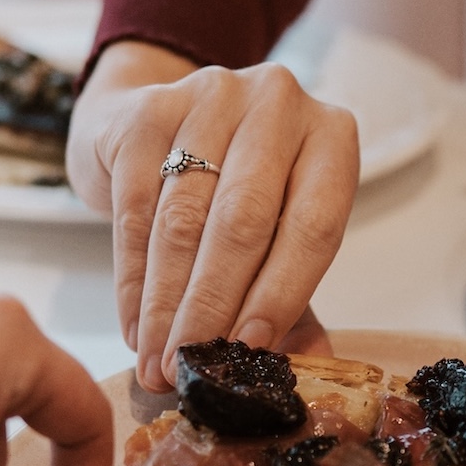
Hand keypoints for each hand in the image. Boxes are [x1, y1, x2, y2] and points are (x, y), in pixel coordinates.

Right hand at [67, 40, 357, 389]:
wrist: (157, 125)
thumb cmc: (234, 191)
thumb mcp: (279, 235)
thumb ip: (296, 299)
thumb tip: (311, 369)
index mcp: (331, 137)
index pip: (312, 226)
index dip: (280, 295)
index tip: (249, 351)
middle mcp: (277, 104)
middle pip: (242, 222)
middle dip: (212, 308)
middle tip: (191, 367)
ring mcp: (210, 96)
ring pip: (183, 219)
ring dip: (166, 304)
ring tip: (159, 362)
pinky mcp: (148, 109)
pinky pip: (136, 209)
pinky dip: (134, 280)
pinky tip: (135, 327)